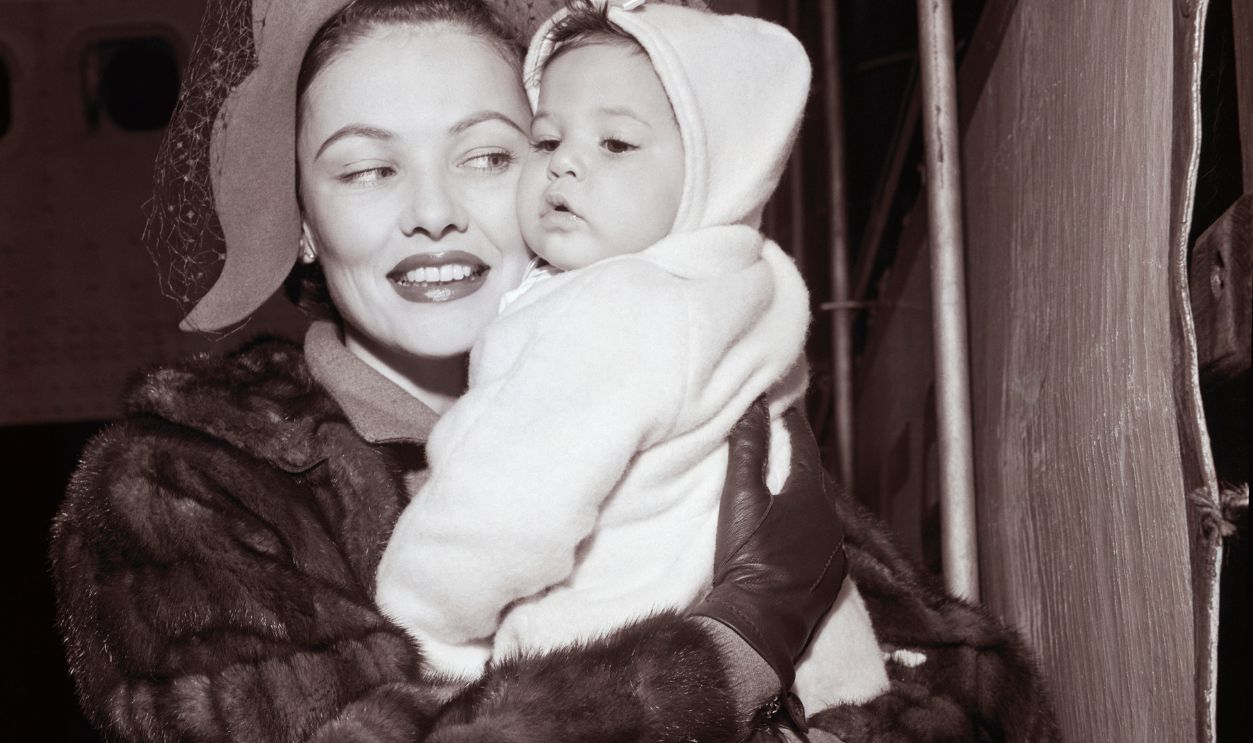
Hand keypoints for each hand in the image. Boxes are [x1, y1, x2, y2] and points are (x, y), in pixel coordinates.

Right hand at [692, 400, 846, 690]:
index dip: (792, 424)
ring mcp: (832, 555)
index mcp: (811, 497)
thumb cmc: (747, 558)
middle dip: (795, 462)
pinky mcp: (828, 582)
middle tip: (776, 445)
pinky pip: (818, 547)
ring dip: (799, 502)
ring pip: (816, 516)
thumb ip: (749, 448)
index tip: (783, 405)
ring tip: (778, 493)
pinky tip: (787, 540)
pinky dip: (803, 536)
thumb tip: (756, 405)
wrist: (757, 626)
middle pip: (812, 482)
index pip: (804, 447)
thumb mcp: (739, 497)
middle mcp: (830, 523)